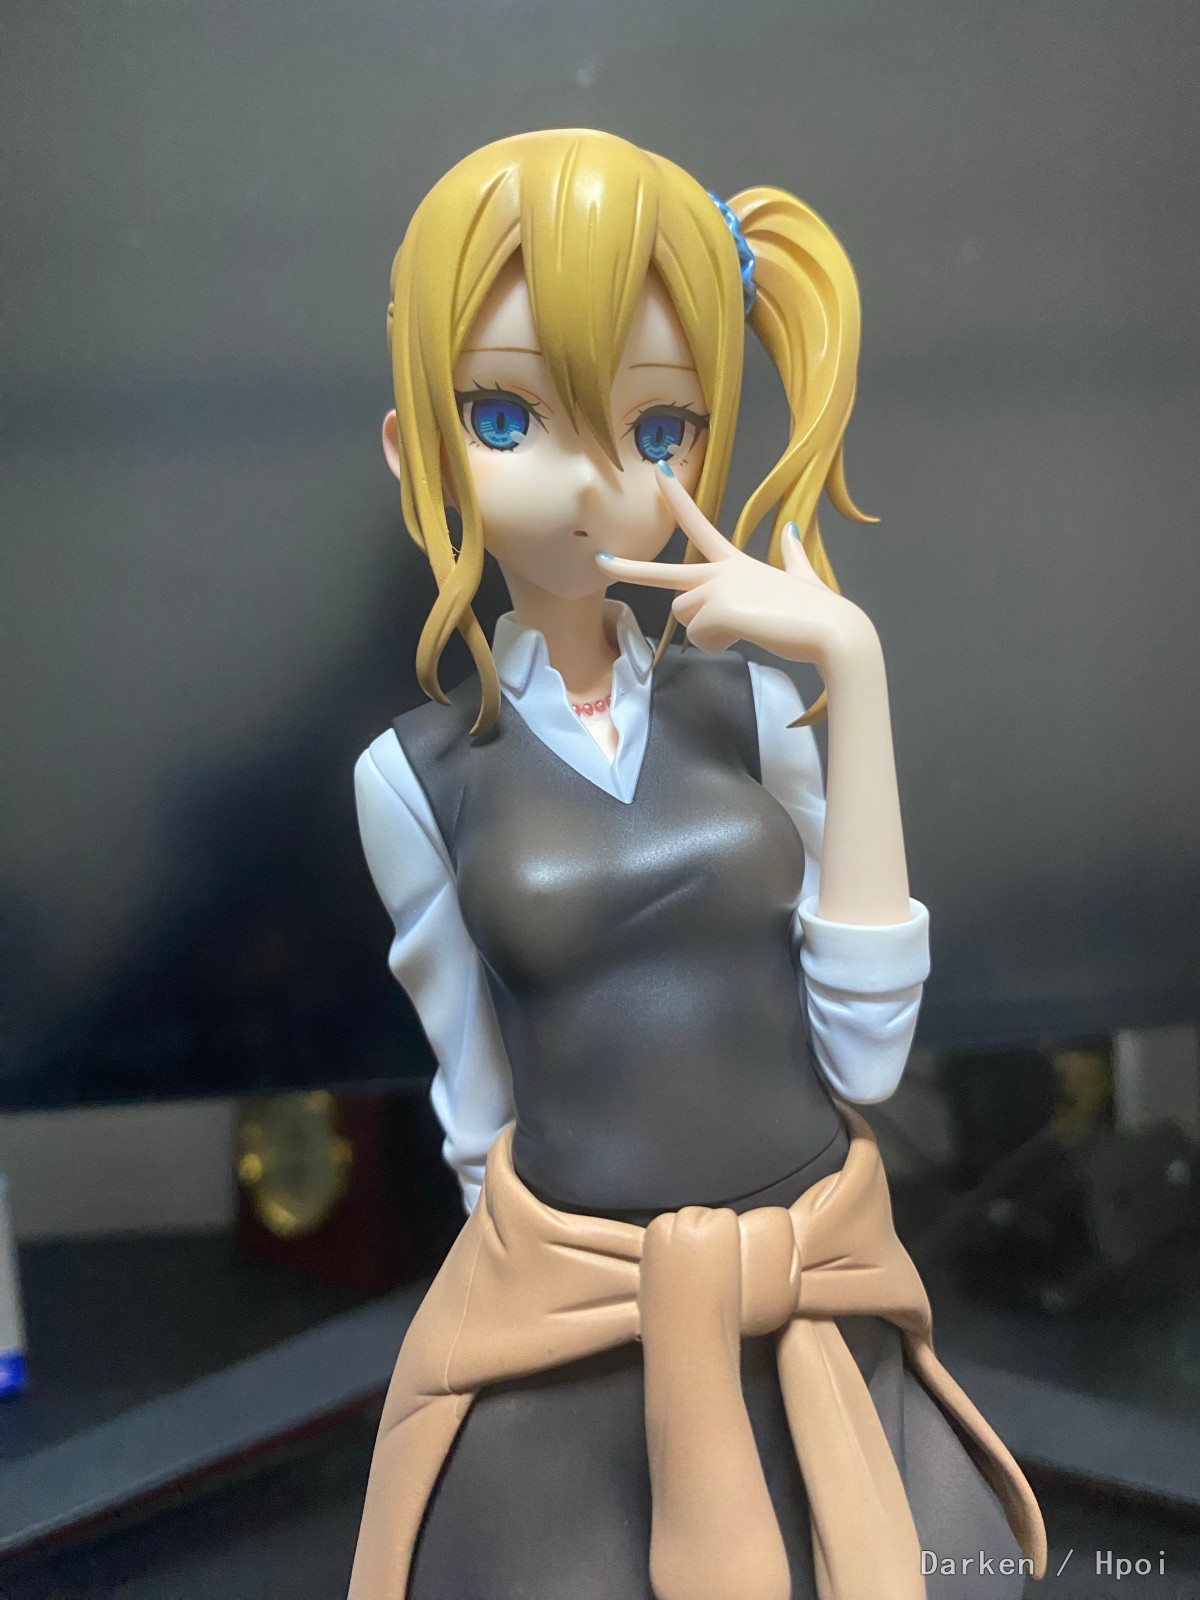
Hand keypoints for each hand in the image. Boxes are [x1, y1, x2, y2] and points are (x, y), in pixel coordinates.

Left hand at [595, 463, 876, 671]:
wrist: (831, 628)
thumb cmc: (817, 608)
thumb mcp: (803, 575)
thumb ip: (793, 554)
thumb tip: (793, 529)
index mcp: (735, 562)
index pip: (699, 524)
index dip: (677, 500)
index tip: (657, 475)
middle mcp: (720, 571)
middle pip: (665, 573)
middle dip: (627, 568)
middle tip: (597, 562)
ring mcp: (717, 590)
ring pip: (686, 618)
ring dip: (709, 632)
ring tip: (745, 628)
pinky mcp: (718, 611)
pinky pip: (700, 638)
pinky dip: (719, 644)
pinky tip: (746, 637)